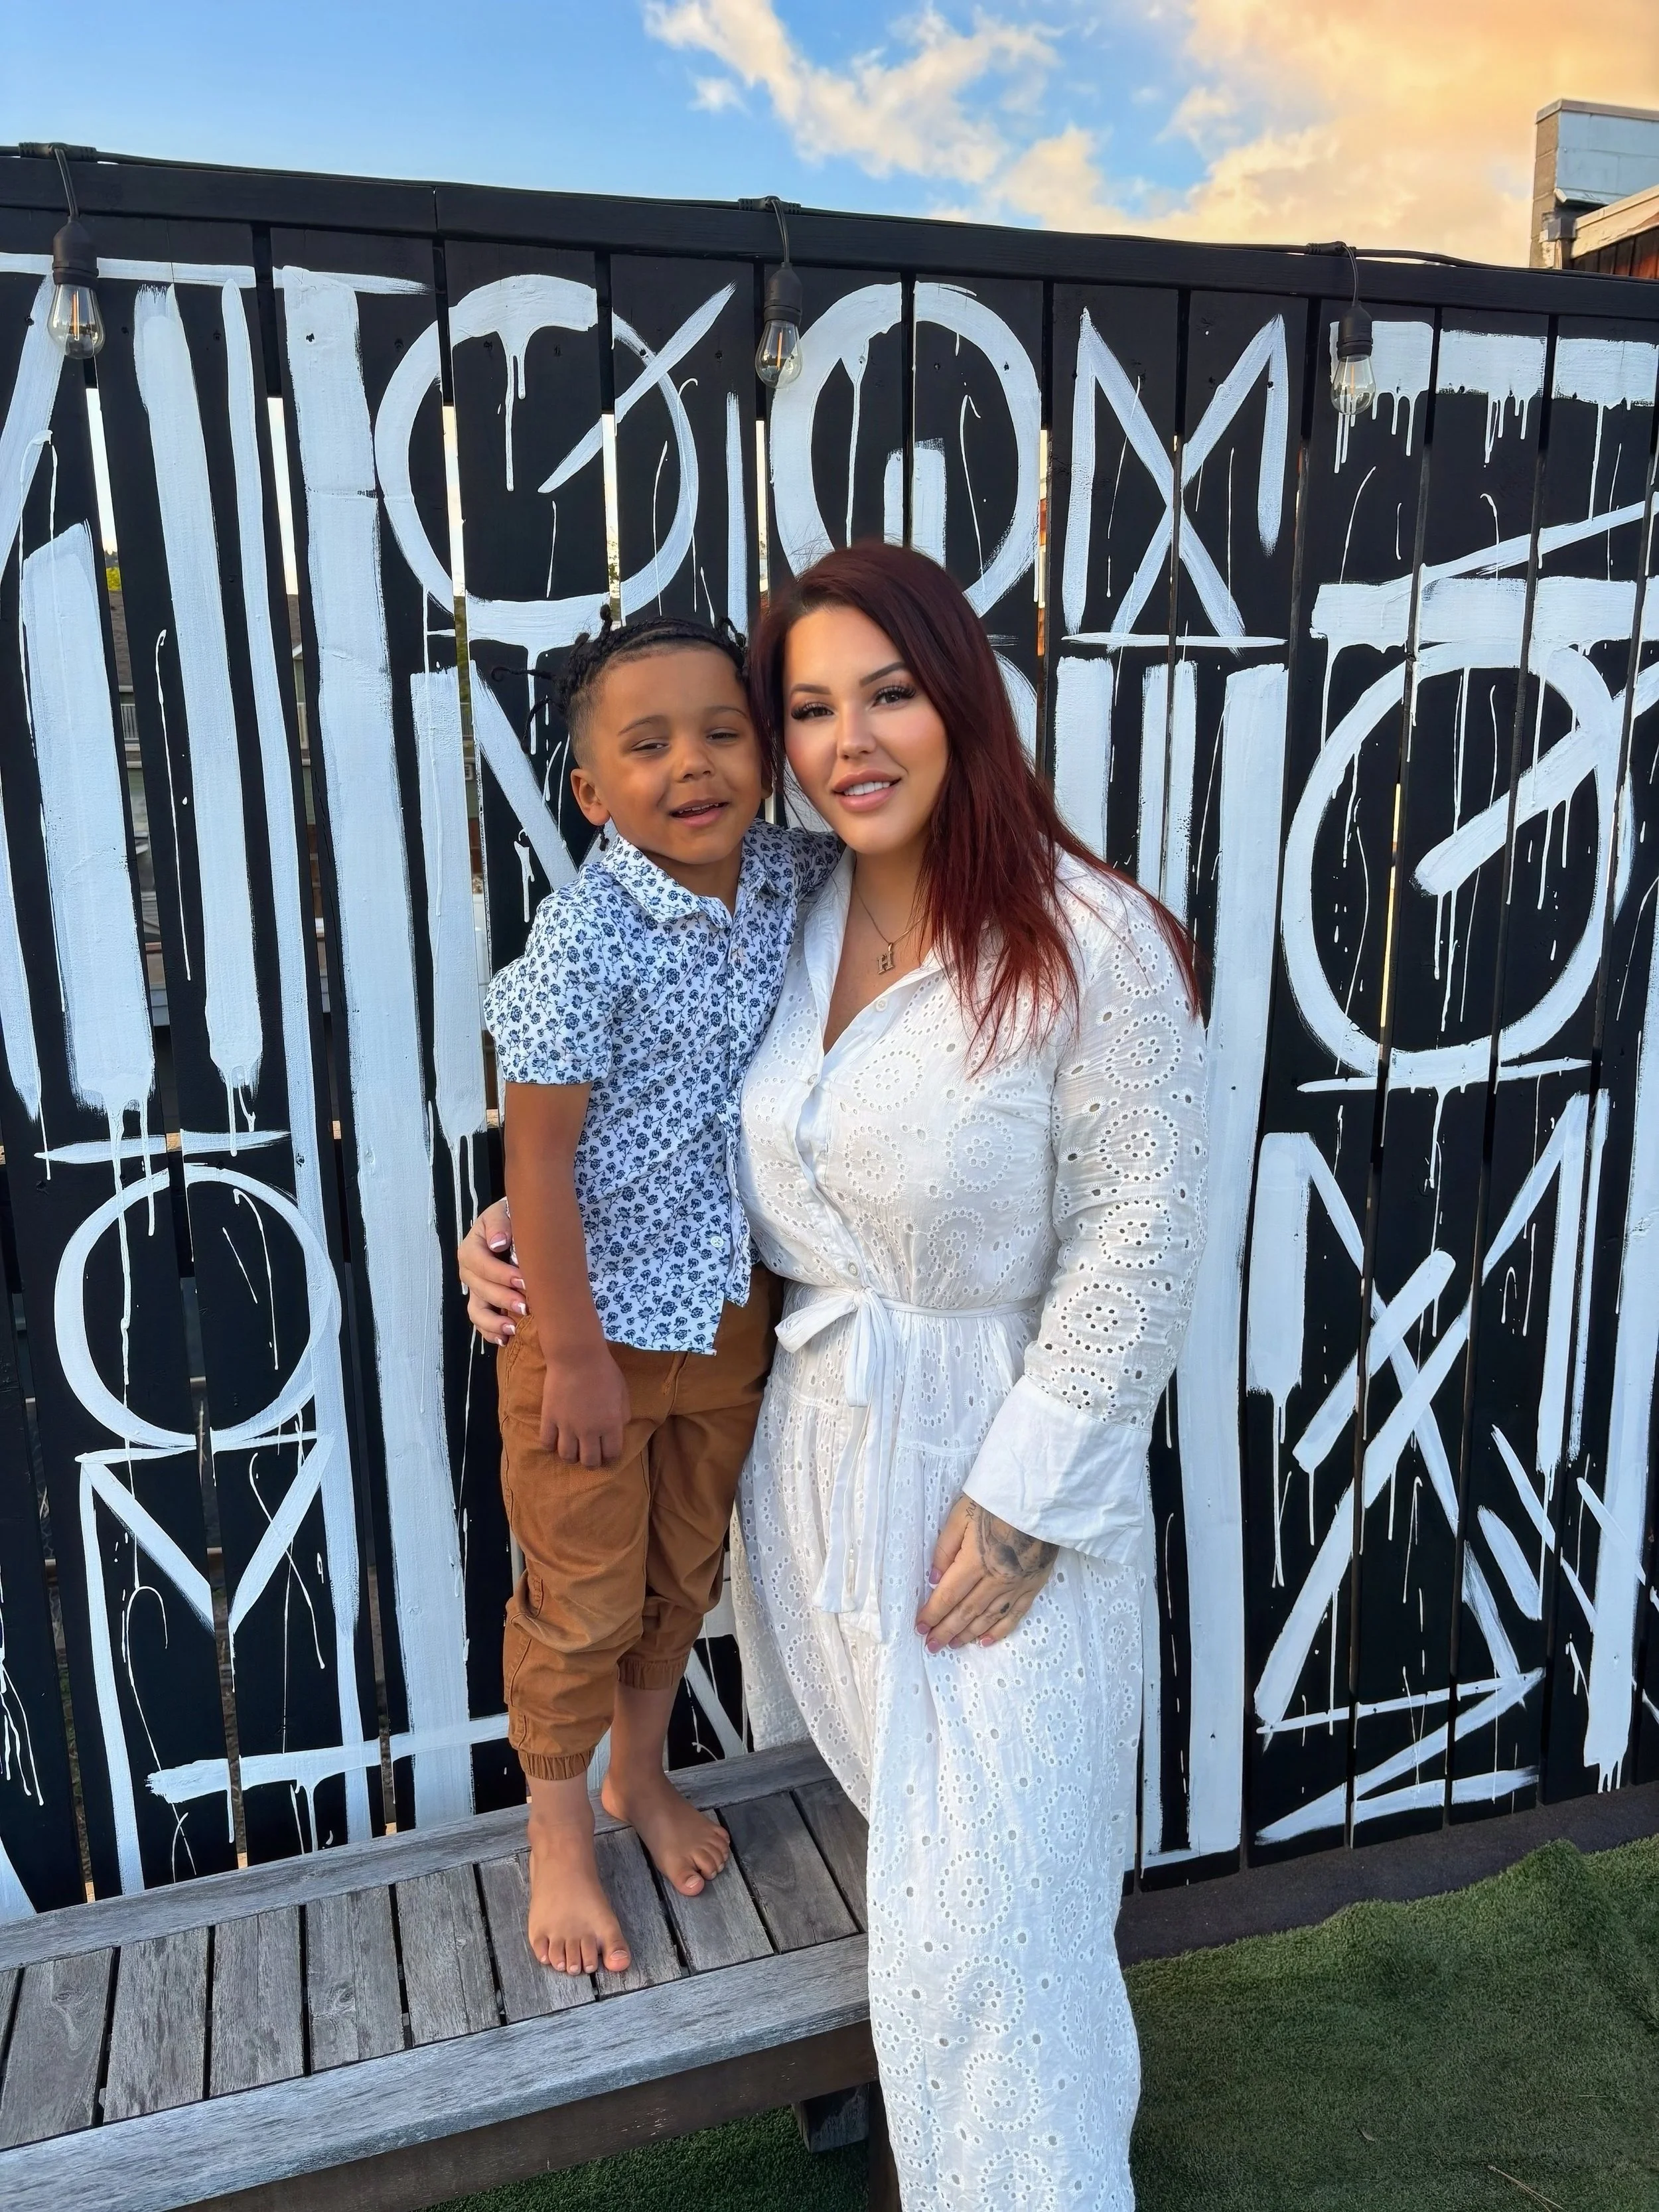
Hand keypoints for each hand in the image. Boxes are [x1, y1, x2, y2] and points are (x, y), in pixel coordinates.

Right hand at [458, 1199, 522, 1343]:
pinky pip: (481, 1322)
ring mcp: (475, 1289)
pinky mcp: (483, 1302)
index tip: (524, 1281)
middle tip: (526, 1306)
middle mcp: (469, 1271)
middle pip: (480, 1289)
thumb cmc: (510, 1219)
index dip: (501, 1275)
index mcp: (471, 1248)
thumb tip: (497, 1243)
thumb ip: (499, 1224)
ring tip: (513, 1329)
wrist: (514, 1226)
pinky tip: (506, 1339)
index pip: (481, 1264)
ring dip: (494, 1322)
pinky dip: (491, 1332)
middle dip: (503, 1299)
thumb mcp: (503, 1213)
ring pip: (476, 1310)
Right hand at [540, 1346, 629, 1466]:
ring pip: (567, 1456)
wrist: (577, 1356)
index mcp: (611, 1425)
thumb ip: (623, 1414)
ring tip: (572, 1450)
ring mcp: (567, 1426)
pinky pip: (547, 1442)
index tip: (607, 1452)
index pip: (612, 1454)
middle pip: (589, 1461)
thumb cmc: (604, 1371)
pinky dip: (550, 1445)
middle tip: (589, 1455)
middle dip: (591, 1462)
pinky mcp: (549, 1419)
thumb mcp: (623, 1392)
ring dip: (571, 1457)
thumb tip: (619, 1428)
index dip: (610, 1456)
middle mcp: (589, 1431)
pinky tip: (555, 1439)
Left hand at [916, 1496, 1057, 1651]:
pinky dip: (999, 1631)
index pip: (948, 1596)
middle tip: (931, 1645)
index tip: (920, 1627)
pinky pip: (1015, 1615)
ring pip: (988, 1618)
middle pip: (965, 1612)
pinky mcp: (1033, 1585)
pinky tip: (985, 1641)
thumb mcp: (959, 1516)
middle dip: (945, 1630)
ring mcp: (1016, 1585)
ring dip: (968, 1634)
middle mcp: (995, 1579)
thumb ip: (944, 1549)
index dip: (932, 1614)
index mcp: (975, 1561)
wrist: (1039, 1497)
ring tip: (952, 1644)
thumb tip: (934, 1580)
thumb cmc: (995, 1502)